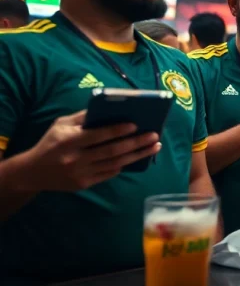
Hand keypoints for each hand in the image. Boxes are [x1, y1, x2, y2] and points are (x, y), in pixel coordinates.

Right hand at [23, 111, 161, 191]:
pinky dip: (123, 164)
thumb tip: (110, 108)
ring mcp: (80, 174)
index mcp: (69, 141)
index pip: (98, 135)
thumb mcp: (61, 124)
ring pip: (115, 164)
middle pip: (112, 151)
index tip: (136, 125)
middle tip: (155, 136)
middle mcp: (75, 159)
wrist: (31, 173)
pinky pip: (109, 173)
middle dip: (136, 143)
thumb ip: (83, 117)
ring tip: (154, 147)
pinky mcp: (84, 184)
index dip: (117, 130)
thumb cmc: (50, 143)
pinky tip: (136, 157)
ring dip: (137, 155)